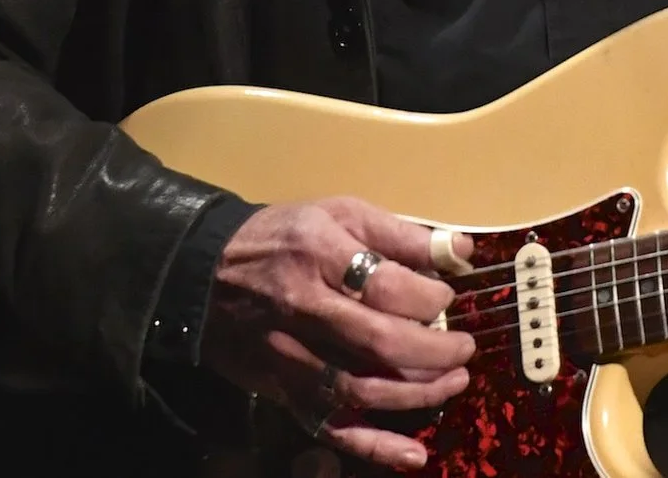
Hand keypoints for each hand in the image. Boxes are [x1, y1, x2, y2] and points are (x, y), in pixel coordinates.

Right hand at [201, 197, 476, 471]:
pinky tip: (413, 454)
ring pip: (360, 389)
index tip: (447, 299)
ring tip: (453, 382)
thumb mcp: (340, 213)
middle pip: (378, 343)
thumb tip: (462, 254)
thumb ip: (401, 234)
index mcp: (320, 255)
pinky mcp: (282, 390)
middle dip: (434, 352)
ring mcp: (291, 357)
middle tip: (464, 349)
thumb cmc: (285, 237)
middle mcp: (304, 308)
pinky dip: (374, 446)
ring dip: (417, 394)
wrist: (204, 272)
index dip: (429, 298)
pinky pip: (330, 426)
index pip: (385, 286)